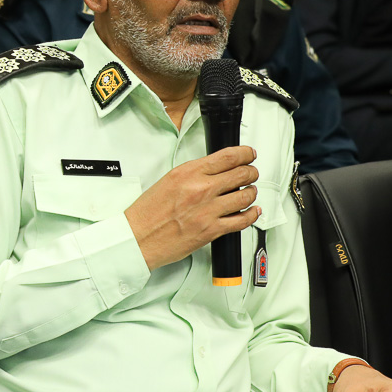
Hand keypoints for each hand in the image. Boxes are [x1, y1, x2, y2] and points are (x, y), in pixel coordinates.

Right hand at [124, 146, 259, 270]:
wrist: (139, 237)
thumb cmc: (148, 212)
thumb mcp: (168, 181)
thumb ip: (193, 174)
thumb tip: (215, 170)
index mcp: (188, 173)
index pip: (228, 157)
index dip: (245, 154)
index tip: (249, 154)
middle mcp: (201, 189)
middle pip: (241, 174)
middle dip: (251, 172)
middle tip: (251, 173)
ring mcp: (208, 210)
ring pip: (246, 196)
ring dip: (252, 192)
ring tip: (249, 192)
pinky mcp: (212, 230)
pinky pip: (242, 220)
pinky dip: (252, 214)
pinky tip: (252, 211)